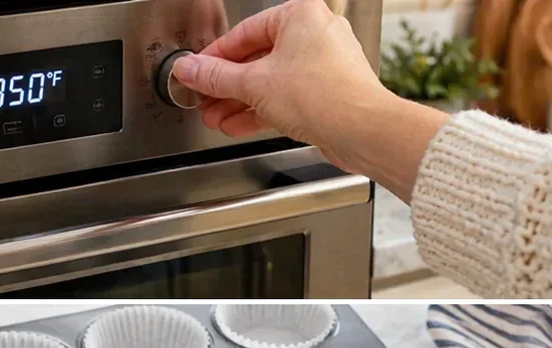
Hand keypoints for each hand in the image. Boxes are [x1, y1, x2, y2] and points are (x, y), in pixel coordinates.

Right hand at [171, 0, 448, 199]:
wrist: (360, 129)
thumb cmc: (322, 95)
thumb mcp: (254, 84)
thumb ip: (217, 77)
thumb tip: (190, 70)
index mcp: (299, 14)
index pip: (243, 34)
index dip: (214, 59)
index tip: (196, 74)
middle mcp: (314, 33)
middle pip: (257, 59)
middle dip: (227, 87)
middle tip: (204, 101)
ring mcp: (323, 63)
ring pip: (271, 82)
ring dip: (241, 103)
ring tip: (217, 118)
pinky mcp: (326, 92)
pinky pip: (286, 97)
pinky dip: (262, 110)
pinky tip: (240, 125)